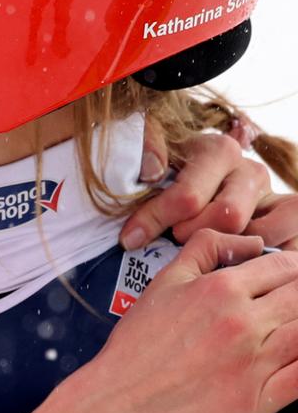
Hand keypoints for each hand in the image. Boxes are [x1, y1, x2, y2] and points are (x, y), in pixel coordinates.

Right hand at [24, 229, 297, 412]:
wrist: (119, 402)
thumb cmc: (137, 346)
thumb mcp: (163, 283)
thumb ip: (205, 250)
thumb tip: (249, 241)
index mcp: (221, 290)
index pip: (284, 265)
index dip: (293, 268)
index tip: (288, 276)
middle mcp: (243, 323)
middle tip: (286, 303)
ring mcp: (255, 364)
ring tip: (284, 328)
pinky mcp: (260, 401)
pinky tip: (293, 359)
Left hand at [120, 129, 287, 251]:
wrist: (188, 179)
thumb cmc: (165, 171)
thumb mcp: (149, 152)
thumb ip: (147, 148)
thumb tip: (151, 170)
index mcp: (219, 151)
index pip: (189, 197)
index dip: (156, 220)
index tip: (130, 238)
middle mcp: (251, 171)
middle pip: (227, 219)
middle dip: (192, 235)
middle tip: (173, 237)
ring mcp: (272, 197)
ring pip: (259, 236)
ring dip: (226, 250)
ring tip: (202, 249)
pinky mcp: (285, 221)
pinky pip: (287, 246)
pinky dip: (259, 260)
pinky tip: (229, 263)